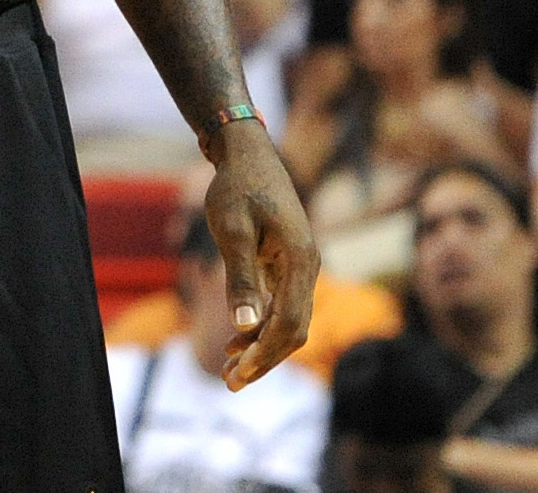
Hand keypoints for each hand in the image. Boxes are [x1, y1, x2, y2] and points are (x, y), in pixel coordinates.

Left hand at [200, 117, 316, 388]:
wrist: (247, 153)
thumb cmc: (237, 187)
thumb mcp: (231, 230)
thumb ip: (241, 278)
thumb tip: (246, 327)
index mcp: (301, 261)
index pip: (289, 324)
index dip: (264, 354)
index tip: (237, 375)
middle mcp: (308, 268)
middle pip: (293, 330)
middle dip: (263, 359)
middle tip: (230, 383)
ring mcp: (301, 267)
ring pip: (288, 320)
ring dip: (261, 347)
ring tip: (229, 368)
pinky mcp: (289, 265)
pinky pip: (281, 305)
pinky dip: (261, 326)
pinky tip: (237, 340)